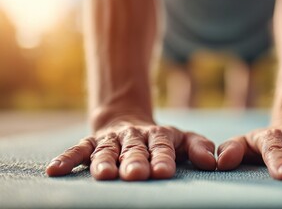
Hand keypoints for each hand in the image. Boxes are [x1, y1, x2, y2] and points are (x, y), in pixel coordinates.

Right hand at [46, 121, 215, 180]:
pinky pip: (78, 149)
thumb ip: (198, 147)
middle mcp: (134, 137)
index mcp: (158, 136)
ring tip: (103, 175)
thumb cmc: (160, 139)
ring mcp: (111, 139)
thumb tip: (211, 163)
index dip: (162, 158)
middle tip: (137, 175)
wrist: (128, 122)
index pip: (161, 147)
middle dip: (135, 161)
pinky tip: (55, 171)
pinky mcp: (92, 142)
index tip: (164, 171)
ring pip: (107, 150)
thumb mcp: (182, 139)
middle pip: (134, 149)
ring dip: (104, 161)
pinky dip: (68, 159)